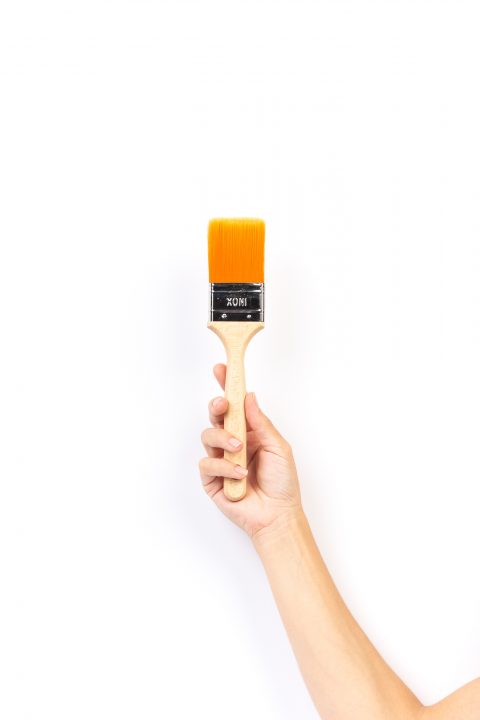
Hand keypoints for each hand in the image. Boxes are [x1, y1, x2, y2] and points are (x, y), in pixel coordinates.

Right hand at [199, 363, 301, 539]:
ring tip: (238, 449)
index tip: (221, 369)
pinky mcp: (212, 479)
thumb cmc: (282, 483)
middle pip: (215, 417)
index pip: (234, 406)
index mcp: (249, 432)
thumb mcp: (278, 447)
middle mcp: (233, 443)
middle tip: (223, 406)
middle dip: (216, 407)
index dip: (226, 387)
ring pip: (207, 437)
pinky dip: (224, 466)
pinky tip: (239, 474)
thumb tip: (249, 396)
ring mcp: (221, 460)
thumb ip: (260, 422)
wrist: (277, 515)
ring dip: (222, 439)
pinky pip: (207, 463)